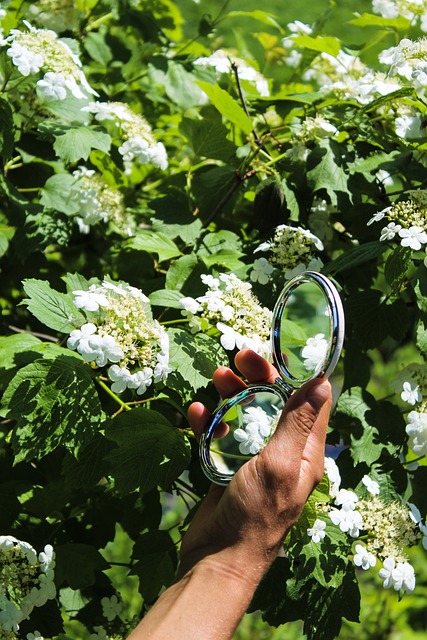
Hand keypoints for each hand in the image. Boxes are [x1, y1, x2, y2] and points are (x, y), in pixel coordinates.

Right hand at [180, 349, 331, 582]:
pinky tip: (196, 412)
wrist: (217, 557)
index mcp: (304, 450)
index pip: (310, 402)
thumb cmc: (256, 514)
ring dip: (231, 393)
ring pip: (245, 412)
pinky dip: (209, 419)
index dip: (298, 374)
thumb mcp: (281, 465)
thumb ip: (297, 424)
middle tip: (239, 357)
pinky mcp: (227, 462)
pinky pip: (219, 432)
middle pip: (274, 401)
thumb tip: (323, 383)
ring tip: (217, 377)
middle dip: (258, 376)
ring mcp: (252, 456)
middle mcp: (282, 449)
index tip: (278, 351)